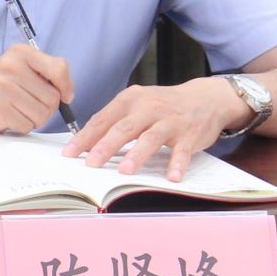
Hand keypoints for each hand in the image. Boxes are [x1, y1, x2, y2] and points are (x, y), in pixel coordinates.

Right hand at [0, 44, 73, 133]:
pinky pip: (27, 125)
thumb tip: (67, 95)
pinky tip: (10, 116)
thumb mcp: (25, 68)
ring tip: (19, 109)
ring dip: (35, 118)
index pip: (59, 69)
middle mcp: (9, 66)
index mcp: (20, 52)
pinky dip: (23, 125)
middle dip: (47, 106)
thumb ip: (51, 72)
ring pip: (42, 114)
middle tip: (29, 102)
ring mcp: (0, 87)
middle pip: (53, 97)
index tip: (62, 94)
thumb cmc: (3, 85)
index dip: (66, 86)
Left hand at [60, 78, 241, 181]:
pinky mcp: (190, 134)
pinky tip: (171, 177)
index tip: (70, 153)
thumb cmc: (162, 105)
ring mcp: (170, 121)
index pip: (102, 119)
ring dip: (137, 155)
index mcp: (130, 99)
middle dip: (105, 146)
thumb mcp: (136, 105)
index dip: (85, 137)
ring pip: (150, 138)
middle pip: (123, 128)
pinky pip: (182, 151)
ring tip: (124, 172)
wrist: (206, 98)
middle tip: (91, 163)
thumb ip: (115, 120)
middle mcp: (148, 108)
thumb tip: (87, 143)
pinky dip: (177, 164)